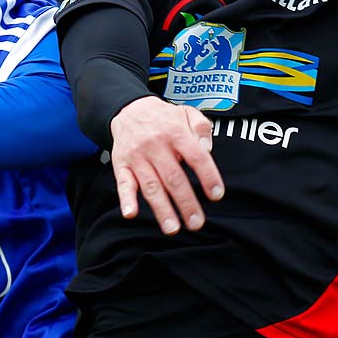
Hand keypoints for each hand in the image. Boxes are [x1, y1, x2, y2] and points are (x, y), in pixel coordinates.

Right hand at [108, 97, 224, 234]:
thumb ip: (202, 128)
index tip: (216, 195)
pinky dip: (126, 200)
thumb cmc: (164, 117)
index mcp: (176, 133)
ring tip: (173, 228)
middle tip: (196, 222)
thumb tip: (207, 149)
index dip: (208, 176)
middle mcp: (156, 146)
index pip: (196, 157)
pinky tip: (131, 214)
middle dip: (186, 203)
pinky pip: (123, 183)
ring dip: (162, 209)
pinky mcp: (121, 164)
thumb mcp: (188, 113)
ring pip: (151, 186)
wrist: (129, 108)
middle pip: (174, 178)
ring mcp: (137, 157)